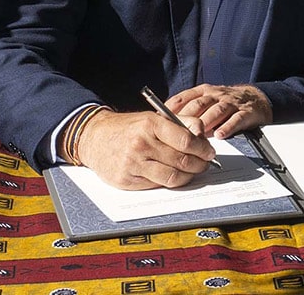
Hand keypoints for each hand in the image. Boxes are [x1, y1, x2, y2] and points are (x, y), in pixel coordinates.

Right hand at [75, 110, 216, 189]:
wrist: (94, 137)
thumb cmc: (128, 128)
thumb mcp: (152, 118)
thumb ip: (180, 123)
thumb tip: (202, 133)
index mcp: (150, 124)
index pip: (186, 140)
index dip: (202, 149)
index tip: (209, 152)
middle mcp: (142, 143)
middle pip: (182, 161)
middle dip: (199, 165)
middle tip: (204, 164)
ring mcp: (133, 163)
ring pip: (172, 178)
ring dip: (187, 177)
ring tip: (191, 172)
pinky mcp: (127, 180)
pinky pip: (157, 185)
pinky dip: (169, 182)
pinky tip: (172, 175)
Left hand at [168, 83, 273, 137]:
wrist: (256, 99)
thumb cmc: (225, 103)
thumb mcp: (207, 101)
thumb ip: (190, 111)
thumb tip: (168, 125)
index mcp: (204, 91)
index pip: (185, 97)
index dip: (172, 107)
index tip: (161, 118)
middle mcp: (216, 95)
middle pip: (199, 105)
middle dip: (187, 118)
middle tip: (177, 132)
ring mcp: (231, 103)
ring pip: (216, 111)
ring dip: (206, 123)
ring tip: (197, 136)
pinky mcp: (246, 112)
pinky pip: (236, 119)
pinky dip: (228, 127)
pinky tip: (220, 136)